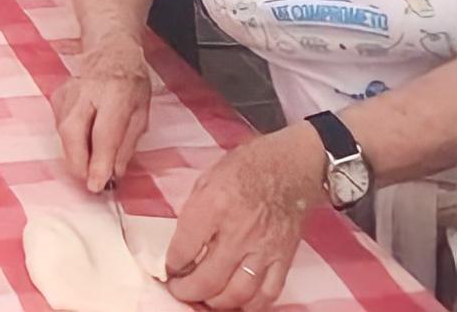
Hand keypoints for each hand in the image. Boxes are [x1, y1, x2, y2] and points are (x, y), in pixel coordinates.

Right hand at [51, 34, 151, 190]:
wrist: (110, 49)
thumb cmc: (131, 81)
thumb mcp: (142, 112)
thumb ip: (127, 143)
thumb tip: (114, 172)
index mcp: (116, 93)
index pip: (103, 133)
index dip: (99, 162)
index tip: (98, 185)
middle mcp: (87, 91)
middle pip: (73, 132)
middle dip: (78, 163)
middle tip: (90, 183)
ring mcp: (68, 91)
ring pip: (63, 132)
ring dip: (75, 154)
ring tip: (91, 164)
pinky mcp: (57, 95)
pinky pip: (59, 126)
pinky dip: (70, 141)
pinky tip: (83, 141)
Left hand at [165, 124, 326, 308]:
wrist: (293, 164)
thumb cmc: (248, 165)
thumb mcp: (208, 177)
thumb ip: (194, 211)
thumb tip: (182, 242)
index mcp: (215, 206)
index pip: (185, 248)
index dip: (172, 264)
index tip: (169, 267)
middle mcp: (240, 232)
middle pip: (209, 279)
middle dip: (187, 291)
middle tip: (179, 290)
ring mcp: (265, 249)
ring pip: (238, 294)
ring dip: (216, 303)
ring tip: (204, 298)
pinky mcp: (285, 259)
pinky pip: (268, 294)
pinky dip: (251, 305)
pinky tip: (237, 301)